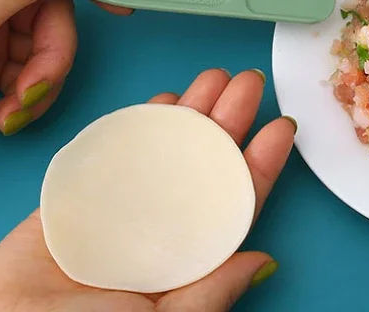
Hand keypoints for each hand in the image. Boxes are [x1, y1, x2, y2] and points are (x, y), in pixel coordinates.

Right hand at [0, 68, 293, 310]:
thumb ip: (210, 292)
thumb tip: (264, 262)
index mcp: (185, 257)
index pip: (234, 202)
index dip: (261, 163)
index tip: (282, 127)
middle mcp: (161, 225)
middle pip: (205, 162)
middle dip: (230, 119)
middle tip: (248, 82)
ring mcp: (125, 203)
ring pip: (167, 147)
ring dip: (192, 110)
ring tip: (214, 79)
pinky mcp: (85, 188)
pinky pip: (120, 147)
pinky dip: (143, 120)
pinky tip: (165, 100)